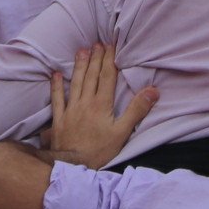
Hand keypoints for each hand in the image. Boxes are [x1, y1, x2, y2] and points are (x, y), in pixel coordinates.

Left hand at [44, 45, 156, 169]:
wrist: (73, 165)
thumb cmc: (100, 150)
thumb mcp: (122, 132)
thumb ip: (136, 110)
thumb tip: (153, 91)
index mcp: (101, 104)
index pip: (107, 77)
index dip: (109, 60)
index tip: (111, 45)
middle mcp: (85, 102)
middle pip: (92, 76)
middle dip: (95, 58)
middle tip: (97, 43)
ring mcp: (71, 109)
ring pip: (76, 83)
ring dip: (79, 66)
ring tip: (81, 51)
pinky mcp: (59, 118)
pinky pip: (57, 99)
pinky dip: (56, 86)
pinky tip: (55, 74)